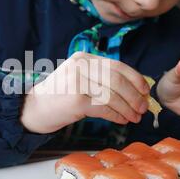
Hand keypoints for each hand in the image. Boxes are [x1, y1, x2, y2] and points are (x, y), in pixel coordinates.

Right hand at [19, 52, 150, 133]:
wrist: (34, 108)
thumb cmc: (60, 96)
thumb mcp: (79, 78)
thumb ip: (100, 78)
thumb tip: (134, 89)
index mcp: (84, 57)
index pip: (117, 65)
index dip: (135, 78)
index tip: (145, 91)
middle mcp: (80, 66)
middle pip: (118, 80)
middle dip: (135, 96)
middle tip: (143, 108)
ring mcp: (77, 82)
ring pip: (113, 95)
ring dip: (128, 108)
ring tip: (135, 117)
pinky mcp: (75, 100)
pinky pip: (104, 108)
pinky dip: (117, 115)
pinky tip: (122, 120)